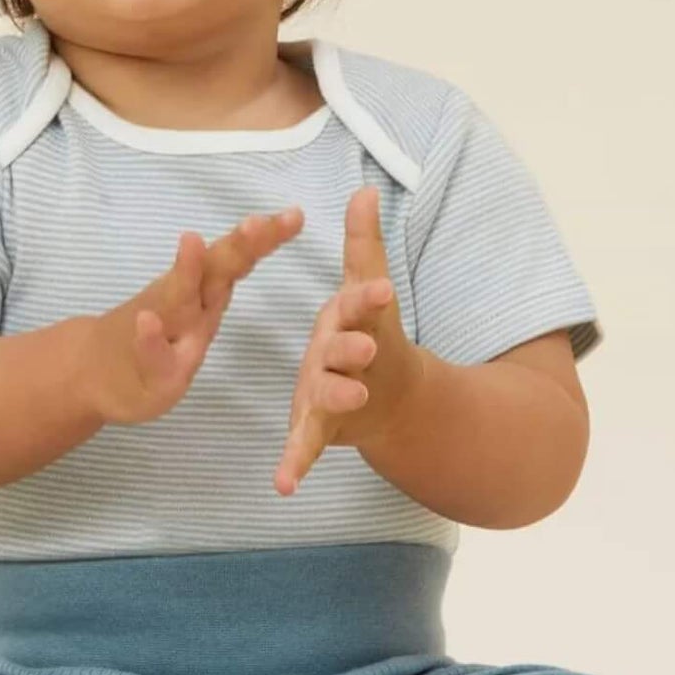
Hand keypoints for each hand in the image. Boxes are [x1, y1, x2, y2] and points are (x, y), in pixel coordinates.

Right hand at [89, 205, 304, 426]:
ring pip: (177, 300)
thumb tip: (265, 229)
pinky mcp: (147, 369)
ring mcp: (162, 332)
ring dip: (185, 271)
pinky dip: (148, 337)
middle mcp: (185, 302)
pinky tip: (147, 322)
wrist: (96, 371)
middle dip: (235, 247)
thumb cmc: (158, 342)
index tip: (295, 215)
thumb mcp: (198, 311)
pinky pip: (150, 353)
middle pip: (214, 270)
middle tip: (256, 223)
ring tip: (191, 241)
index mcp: (205, 291)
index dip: (265, 238)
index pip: (238, 258)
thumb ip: (219, 276)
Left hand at [273, 186, 425, 495]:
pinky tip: (282, 484)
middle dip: (354, 351)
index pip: (365, 305)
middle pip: (350, 355)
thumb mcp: (364, 287)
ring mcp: (337, 397)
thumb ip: (362, 244)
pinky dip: (295, 464)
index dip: (370, 297)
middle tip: (362, 350)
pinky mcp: (320, 428)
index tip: (377, 290)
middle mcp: (351, 361)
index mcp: (358, 322)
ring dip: (333, 402)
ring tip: (334, 407)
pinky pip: (305, 446)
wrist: (392, 398)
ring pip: (331, 399)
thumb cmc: (369, 332)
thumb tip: (364, 190)